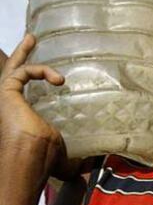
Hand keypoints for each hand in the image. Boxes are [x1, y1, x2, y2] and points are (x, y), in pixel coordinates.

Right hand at [0, 34, 80, 180]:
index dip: (31, 79)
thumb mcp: (61, 155)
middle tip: (30, 39)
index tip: (46, 73)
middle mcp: (10, 109)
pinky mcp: (6, 95)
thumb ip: (72, 157)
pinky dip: (39, 70)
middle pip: (10, 76)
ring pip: (10, 70)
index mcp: (20, 118)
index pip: (22, 94)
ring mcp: (5, 102)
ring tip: (33, 39)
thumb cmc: (41, 162)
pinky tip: (58, 80)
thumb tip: (91, 165)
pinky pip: (21, 72)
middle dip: (19, 56)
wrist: (27, 164)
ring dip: (22, 53)